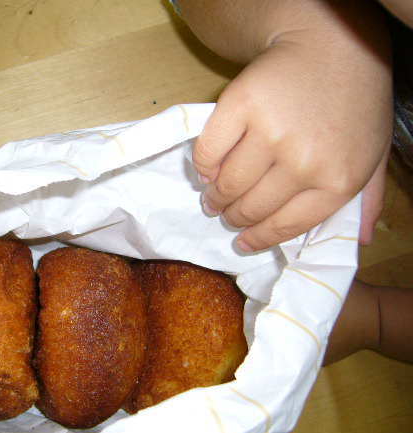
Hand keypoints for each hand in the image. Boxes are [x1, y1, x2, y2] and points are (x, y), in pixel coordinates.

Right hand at [194, 29, 391, 251]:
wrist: (334, 46)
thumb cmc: (355, 105)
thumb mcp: (373, 156)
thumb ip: (366, 201)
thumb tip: (359, 241)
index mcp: (336, 181)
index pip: (285, 226)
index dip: (258, 238)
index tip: (242, 242)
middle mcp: (303, 161)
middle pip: (251, 207)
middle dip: (234, 218)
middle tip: (226, 216)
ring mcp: (270, 132)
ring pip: (227, 184)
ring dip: (215, 198)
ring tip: (213, 198)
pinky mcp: (240, 106)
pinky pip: (207, 153)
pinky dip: (202, 167)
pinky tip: (208, 171)